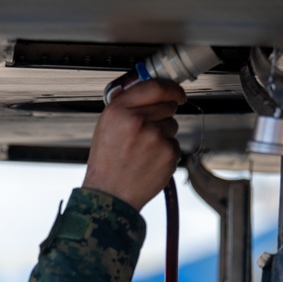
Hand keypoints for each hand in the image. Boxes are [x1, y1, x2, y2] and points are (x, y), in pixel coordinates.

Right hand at [82, 79, 186, 210]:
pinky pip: (174, 144)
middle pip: (167, 106)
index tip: (176, 93)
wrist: (110, 195)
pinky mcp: (168, 152)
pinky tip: (149, 162)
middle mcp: (136, 120)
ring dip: (163, 136)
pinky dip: (165, 153)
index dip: (170, 88)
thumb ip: (127, 106)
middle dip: (162, 116)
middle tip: (146, 134)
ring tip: (143, 152)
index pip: (154, 86)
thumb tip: (154, 92)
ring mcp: (155, 136)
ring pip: (172, 125)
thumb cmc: (106, 163)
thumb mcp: (106, 127)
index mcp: (118, 111)